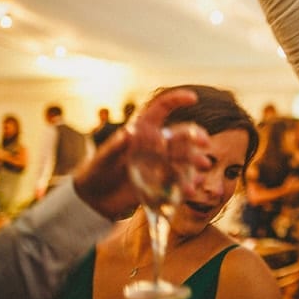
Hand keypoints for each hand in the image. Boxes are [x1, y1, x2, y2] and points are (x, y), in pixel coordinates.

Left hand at [73, 89, 211, 219]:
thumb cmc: (94, 173)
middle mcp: (154, 145)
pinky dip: (189, 181)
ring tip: (203, 167)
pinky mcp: (161, 182)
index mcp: (141, 131)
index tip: (192, 98)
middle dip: (195, 136)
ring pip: (184, 157)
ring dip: (195, 160)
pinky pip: (180, 179)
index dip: (176, 100)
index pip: (161, 109)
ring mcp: (159, 163)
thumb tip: (128, 132)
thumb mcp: (101, 160)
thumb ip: (114, 147)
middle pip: (180, 134)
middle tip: (205, 143)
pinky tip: (194, 185)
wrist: (93, 200)